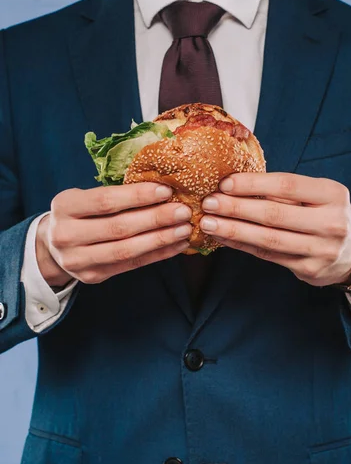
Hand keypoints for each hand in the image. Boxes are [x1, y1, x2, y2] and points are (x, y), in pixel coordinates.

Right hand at [36, 183, 192, 286]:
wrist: (53, 247)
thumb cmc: (78, 215)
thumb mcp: (83, 198)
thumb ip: (114, 194)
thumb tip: (162, 187)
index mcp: (64, 207)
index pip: (105, 201)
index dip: (137, 196)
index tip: (165, 190)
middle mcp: (66, 235)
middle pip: (119, 227)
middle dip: (155, 219)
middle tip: (183, 211)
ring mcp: (78, 260)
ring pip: (126, 250)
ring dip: (160, 239)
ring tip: (184, 229)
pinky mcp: (93, 276)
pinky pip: (131, 265)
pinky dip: (157, 255)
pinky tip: (176, 246)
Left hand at [200, 172, 350, 287]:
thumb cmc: (324, 214)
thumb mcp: (316, 194)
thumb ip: (284, 191)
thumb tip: (233, 184)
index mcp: (332, 194)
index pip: (286, 185)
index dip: (253, 184)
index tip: (224, 183)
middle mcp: (331, 222)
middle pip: (274, 214)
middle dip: (236, 208)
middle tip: (208, 203)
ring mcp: (321, 249)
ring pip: (268, 238)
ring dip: (233, 230)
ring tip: (209, 223)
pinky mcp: (309, 269)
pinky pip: (268, 255)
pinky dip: (242, 245)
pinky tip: (223, 238)